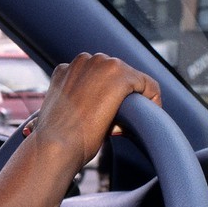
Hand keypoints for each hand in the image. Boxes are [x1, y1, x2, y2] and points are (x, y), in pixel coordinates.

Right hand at [31, 52, 160, 167]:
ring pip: (132, 79)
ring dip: (132, 100)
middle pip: (116, 75)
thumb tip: (76, 115)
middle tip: (117, 125)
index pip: (98, 76)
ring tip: (127, 124)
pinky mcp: (121, 75)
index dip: (105, 98)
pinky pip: (148, 85)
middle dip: (119, 97)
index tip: (107, 118)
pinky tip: (146, 118)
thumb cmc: (55, 139)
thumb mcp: (60, 112)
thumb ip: (72, 102)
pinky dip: (152, 101)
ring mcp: (103, 64)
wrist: (55, 145)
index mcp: (67, 69)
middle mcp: (84, 60)